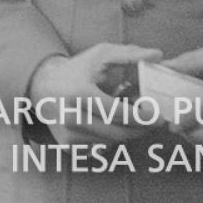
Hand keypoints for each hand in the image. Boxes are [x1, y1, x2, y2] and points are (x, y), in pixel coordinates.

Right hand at [29, 44, 163, 142]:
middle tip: (155, 122)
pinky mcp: (68, 146)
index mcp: (80, 94)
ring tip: (135, 120)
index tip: (159, 118)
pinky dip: (112, 139)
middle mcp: (71, 117)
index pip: (117, 113)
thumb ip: (129, 54)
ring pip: (111, 142)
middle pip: (117, 133)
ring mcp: (68, 134)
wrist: (43, 87)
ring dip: (128, 134)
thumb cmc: (77, 70)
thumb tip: (157, 54)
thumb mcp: (100, 55)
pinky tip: (113, 126)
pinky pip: (100, 148)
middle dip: (141, 129)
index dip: (142, 118)